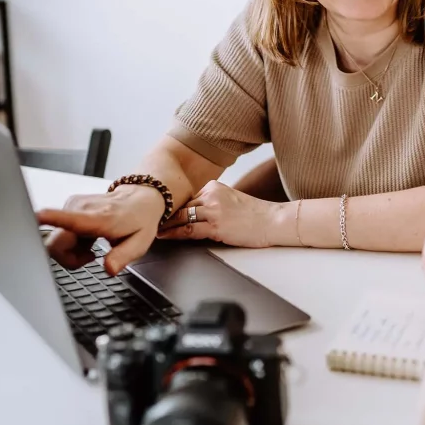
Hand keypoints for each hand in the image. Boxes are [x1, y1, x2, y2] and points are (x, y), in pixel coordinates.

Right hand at [36, 185, 165, 275]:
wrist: (141, 199)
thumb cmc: (140, 220)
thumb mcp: (140, 243)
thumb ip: (123, 257)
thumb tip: (108, 269)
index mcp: (100, 218)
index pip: (71, 219)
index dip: (51, 219)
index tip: (36, 217)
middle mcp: (82, 208)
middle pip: (55, 243)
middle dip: (68, 258)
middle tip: (90, 258)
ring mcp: (73, 205)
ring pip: (56, 241)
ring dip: (71, 251)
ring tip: (92, 246)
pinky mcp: (69, 206)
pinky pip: (59, 233)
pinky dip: (72, 242)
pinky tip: (87, 239)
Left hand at [157, 180, 281, 247]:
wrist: (274, 221)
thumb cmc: (255, 215)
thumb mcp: (231, 200)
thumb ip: (212, 203)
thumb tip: (192, 212)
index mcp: (214, 187)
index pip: (187, 197)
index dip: (172, 207)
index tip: (159, 212)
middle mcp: (212, 195)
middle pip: (181, 206)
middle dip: (165, 215)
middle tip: (150, 221)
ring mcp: (214, 210)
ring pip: (180, 217)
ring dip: (165, 225)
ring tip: (154, 231)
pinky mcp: (216, 226)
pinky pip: (187, 230)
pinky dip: (173, 234)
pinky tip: (165, 237)